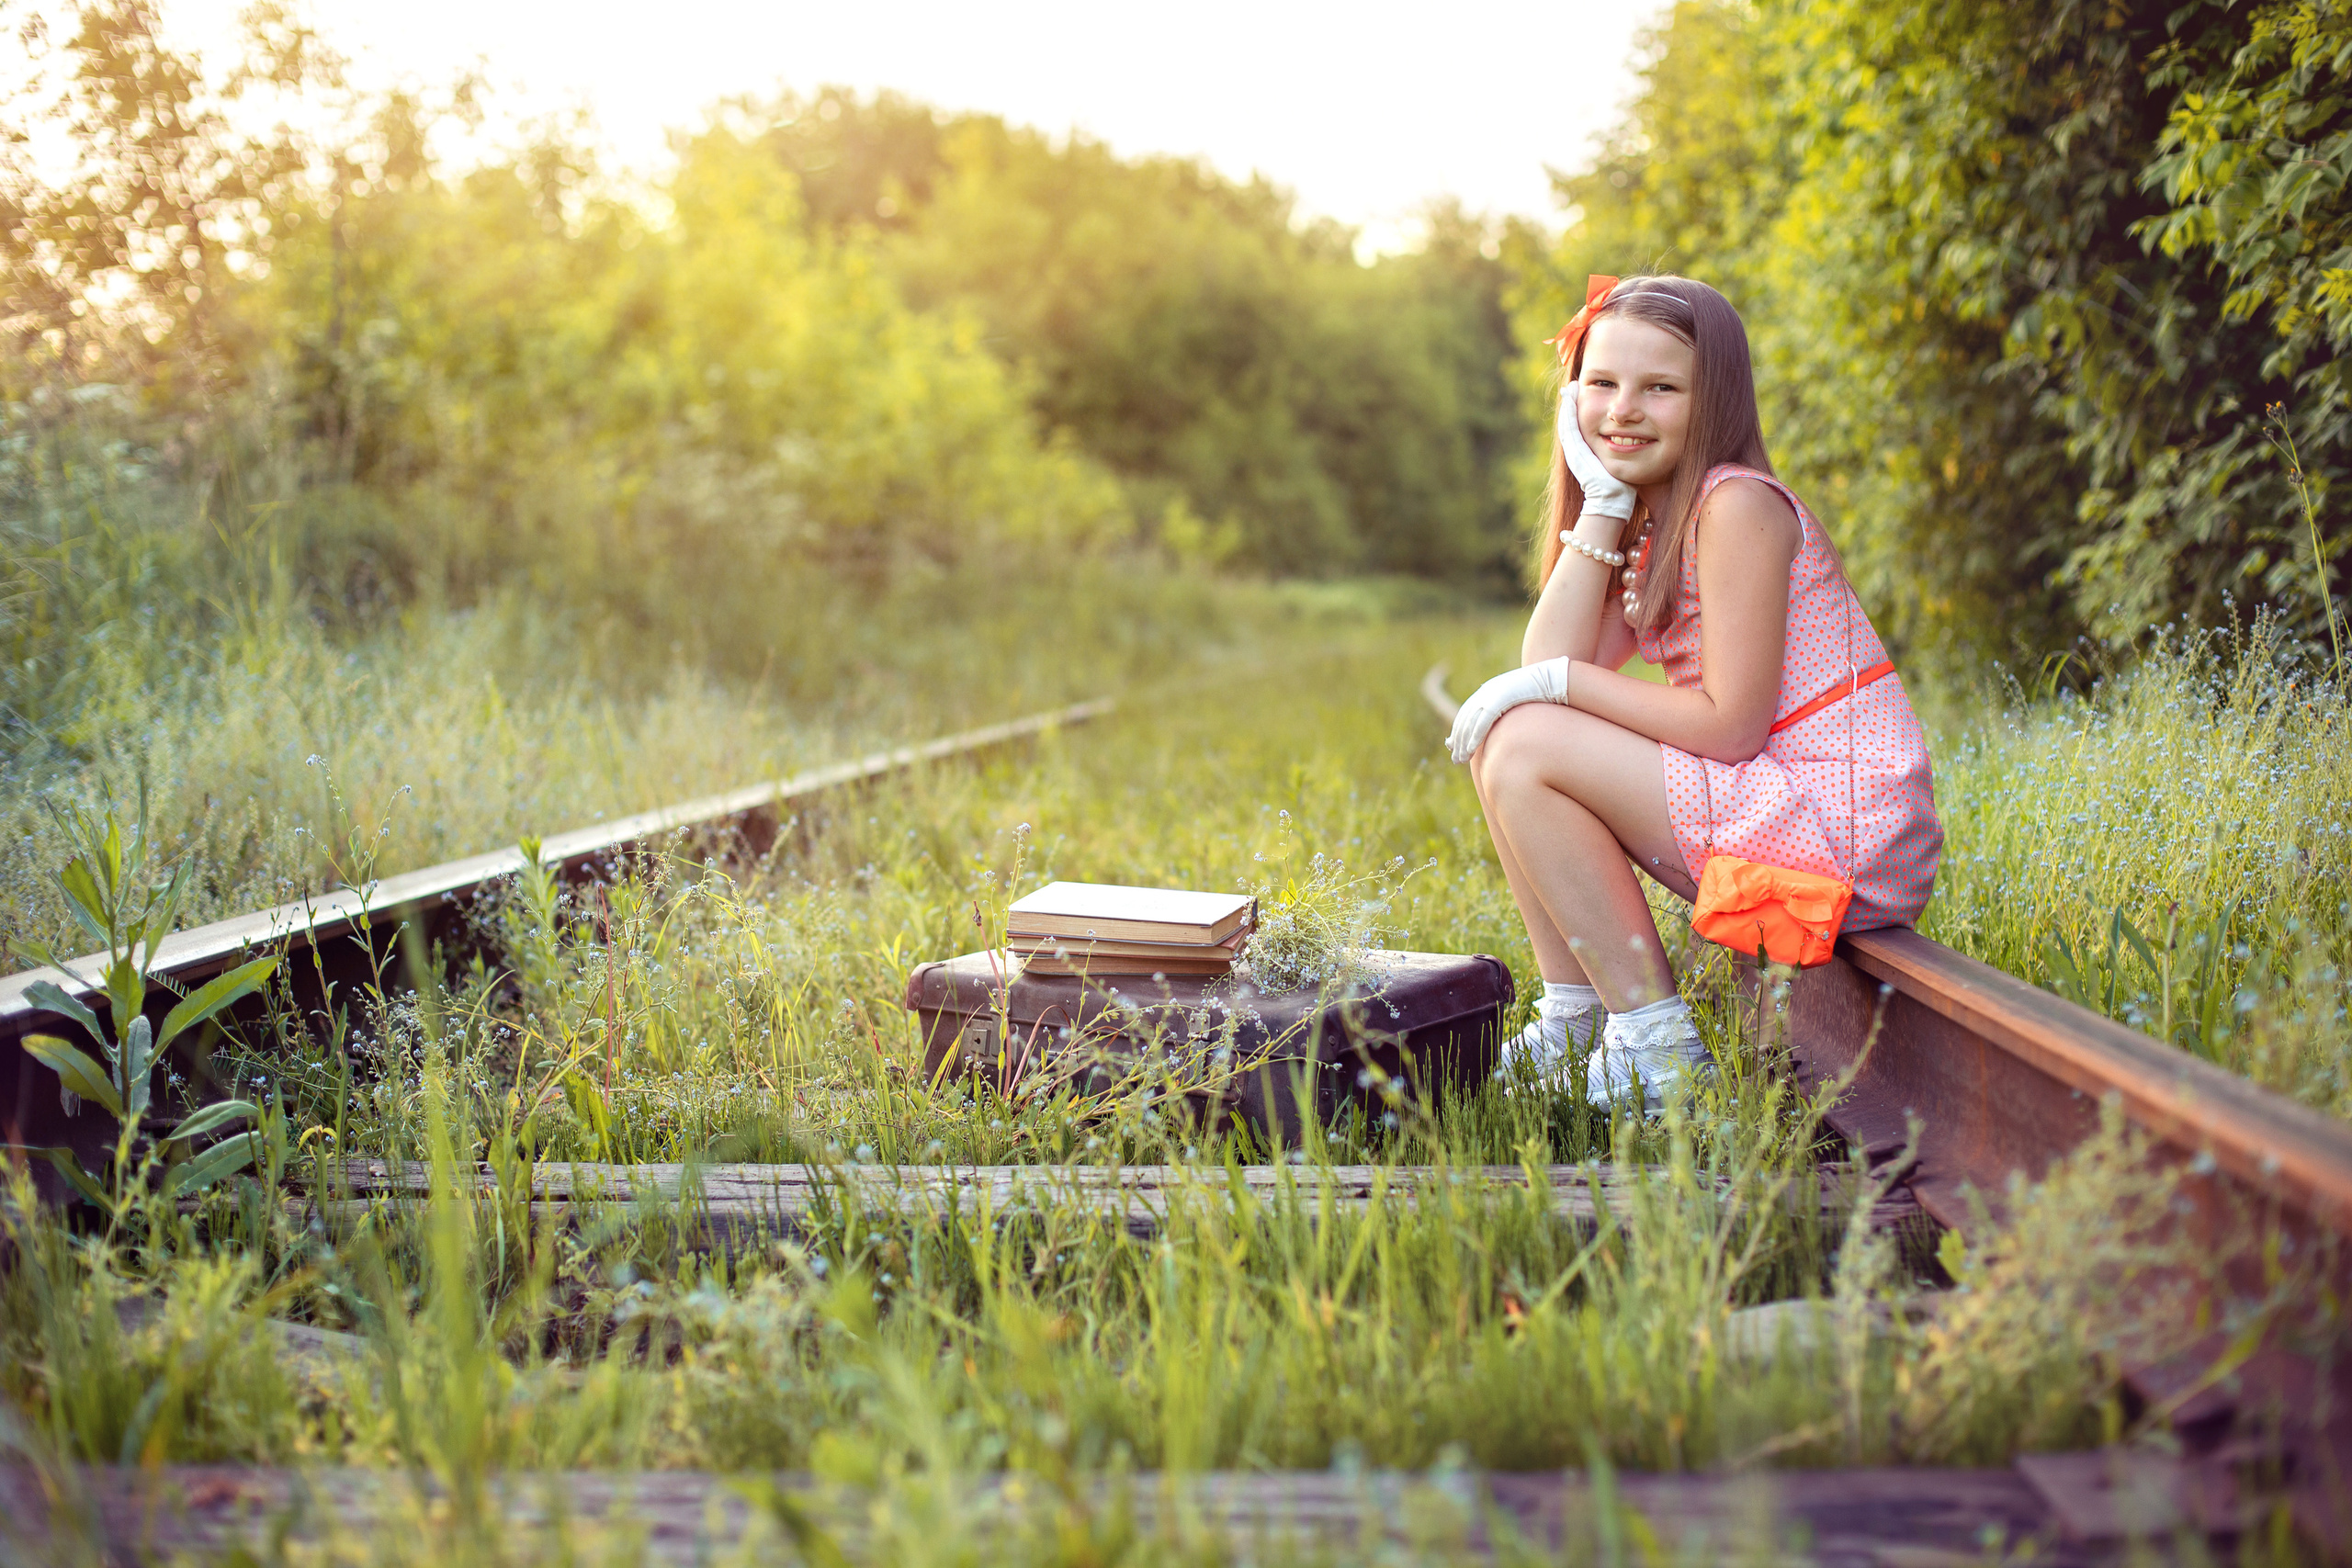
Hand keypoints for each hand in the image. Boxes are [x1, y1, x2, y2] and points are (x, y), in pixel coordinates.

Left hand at [1447, 657, 1568, 763]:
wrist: (1556, 678)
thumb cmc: (1543, 693)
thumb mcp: (1521, 701)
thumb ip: (1510, 710)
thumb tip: (1508, 725)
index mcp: (1491, 690)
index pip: (1468, 712)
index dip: (1460, 730)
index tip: (1453, 745)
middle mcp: (1488, 691)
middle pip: (1466, 719)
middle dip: (1458, 740)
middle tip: (1455, 759)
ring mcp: (1493, 694)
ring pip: (1471, 722)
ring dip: (1463, 743)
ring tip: (1459, 759)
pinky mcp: (1501, 699)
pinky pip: (1483, 721)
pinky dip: (1474, 737)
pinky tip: (1469, 750)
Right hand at [1558, 386, 1635, 521]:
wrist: (1613, 500)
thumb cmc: (1622, 483)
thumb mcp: (1622, 459)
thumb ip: (1623, 447)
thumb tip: (1636, 433)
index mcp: (1587, 451)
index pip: (1581, 424)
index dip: (1581, 408)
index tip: (1585, 391)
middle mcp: (1578, 450)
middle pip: (1572, 421)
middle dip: (1572, 402)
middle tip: (1574, 385)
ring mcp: (1574, 451)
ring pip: (1568, 422)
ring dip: (1569, 404)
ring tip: (1572, 387)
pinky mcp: (1575, 452)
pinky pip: (1570, 427)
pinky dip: (1569, 412)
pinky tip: (1571, 398)